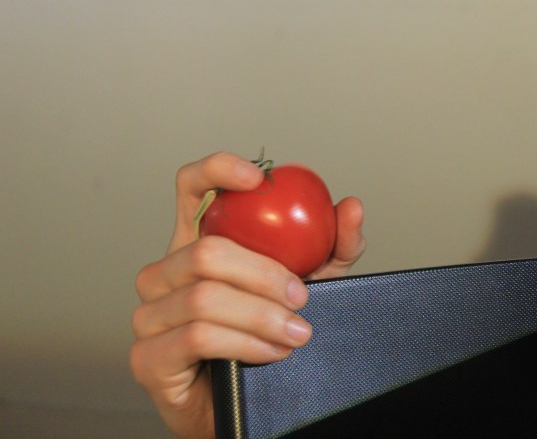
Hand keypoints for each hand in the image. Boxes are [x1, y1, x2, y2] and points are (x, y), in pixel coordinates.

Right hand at [130, 152, 365, 437]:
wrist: (248, 402)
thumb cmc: (268, 333)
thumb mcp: (311, 283)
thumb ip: (333, 246)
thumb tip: (351, 207)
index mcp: (198, 241)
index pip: (190, 187)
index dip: (217, 171)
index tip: (259, 180)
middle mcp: (166, 271)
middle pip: (207, 250)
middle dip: (265, 274)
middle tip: (301, 297)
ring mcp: (150, 314)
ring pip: (204, 297)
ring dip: (261, 316)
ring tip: (294, 333)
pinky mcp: (148, 356)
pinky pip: (197, 336)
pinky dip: (245, 342)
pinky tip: (270, 351)